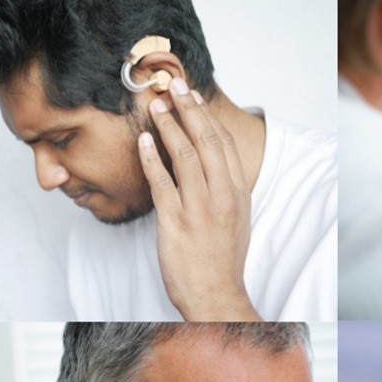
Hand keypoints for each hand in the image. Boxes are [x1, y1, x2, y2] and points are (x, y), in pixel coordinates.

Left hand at [138, 78, 259, 320]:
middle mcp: (222, 195)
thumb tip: (214, 162)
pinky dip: (151, 158)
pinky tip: (143, 141)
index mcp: (238, 192)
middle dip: (190, 108)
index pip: (225, 143)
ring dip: (169, 126)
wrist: (216, 295)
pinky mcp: (176, 222)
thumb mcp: (236, 218)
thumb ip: (226, 188)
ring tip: (155, 105)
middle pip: (208, 140)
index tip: (194, 96)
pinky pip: (162, 182)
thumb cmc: (222, 259)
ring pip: (185, 155)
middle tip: (175, 85)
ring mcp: (199, 207)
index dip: (208, 115)